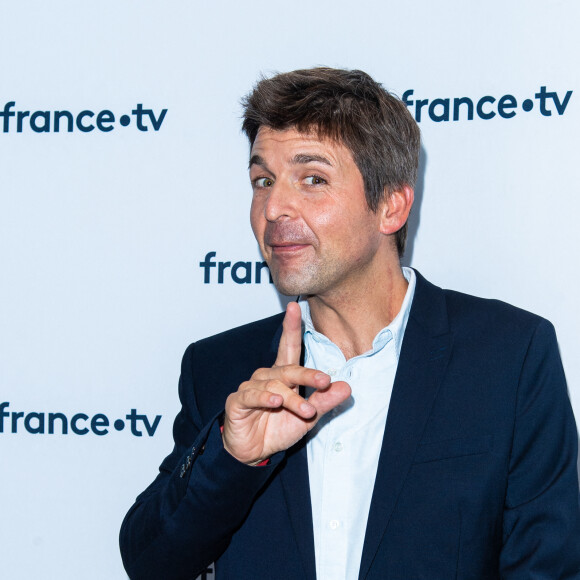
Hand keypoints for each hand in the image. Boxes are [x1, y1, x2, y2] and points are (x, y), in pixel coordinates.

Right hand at [222, 301, 350, 464]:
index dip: (291, 327)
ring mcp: (251, 387)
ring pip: (274, 386)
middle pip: (288, 369)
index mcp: (283, 376)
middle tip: (324, 381)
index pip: (289, 347)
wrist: (254, 453)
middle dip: (307, 375)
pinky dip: (264, 398)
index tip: (295, 307)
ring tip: (307, 410)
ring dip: (292, 398)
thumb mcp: (307, 417)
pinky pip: (252, 396)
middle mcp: (267, 376)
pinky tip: (275, 402)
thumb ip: (324, 401)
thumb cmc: (278, 428)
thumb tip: (346, 387)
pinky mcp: (238, 401)